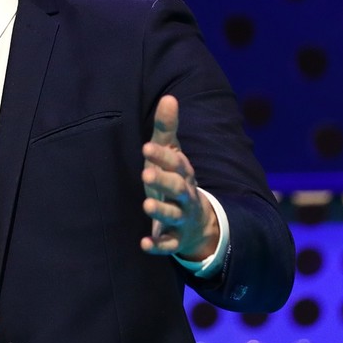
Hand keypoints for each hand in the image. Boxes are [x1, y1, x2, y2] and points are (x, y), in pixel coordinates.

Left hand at [140, 95, 218, 260]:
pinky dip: (157, 245)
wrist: (199, 222)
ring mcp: (182, 217)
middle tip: (145, 174)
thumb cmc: (176, 180)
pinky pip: (168, 244)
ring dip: (162, 210)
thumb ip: (167, 129)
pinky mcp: (176, 238)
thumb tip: (168, 97)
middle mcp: (185, 194)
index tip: (146, 147)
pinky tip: (144, 244)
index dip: (162, 155)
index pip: (176, 162)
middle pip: (178, 187)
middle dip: (164, 181)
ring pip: (175, 214)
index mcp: (183, 172)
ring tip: (146, 205)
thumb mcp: (172, 155)